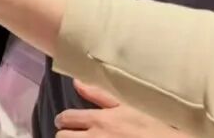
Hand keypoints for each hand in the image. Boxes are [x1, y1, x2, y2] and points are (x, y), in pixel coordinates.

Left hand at [54, 80, 183, 136]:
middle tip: (72, 134)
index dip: (63, 120)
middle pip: (62, 137)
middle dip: (65, 134)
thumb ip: (98, 94)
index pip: (66, 118)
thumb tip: (76, 81)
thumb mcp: (126, 106)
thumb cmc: (151, 125)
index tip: (65, 122)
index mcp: (99, 120)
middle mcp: (95, 136)